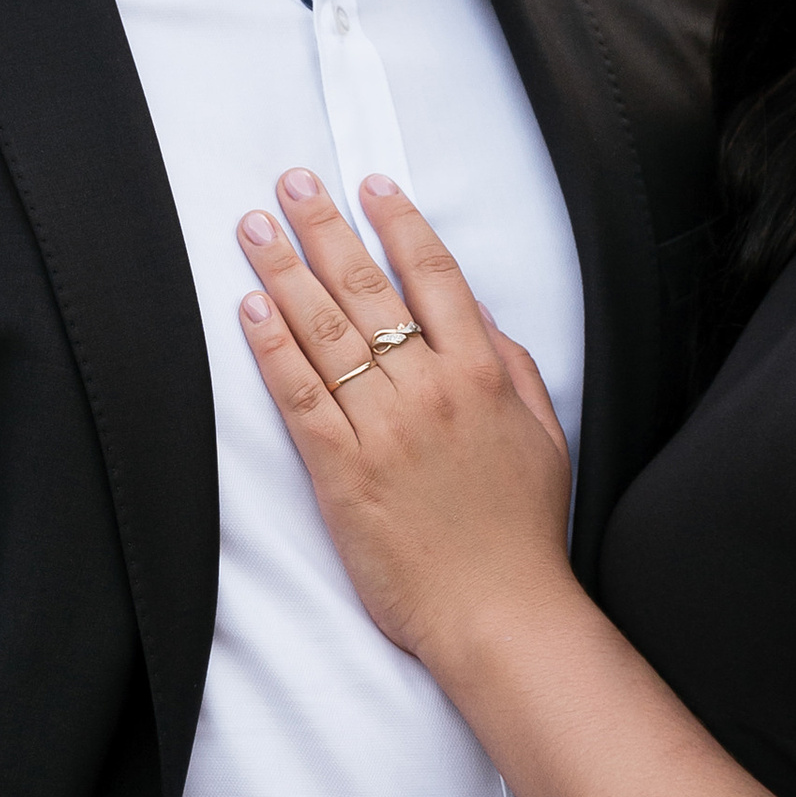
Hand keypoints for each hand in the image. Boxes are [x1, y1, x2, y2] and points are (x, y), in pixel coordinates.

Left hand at [236, 170, 573, 671]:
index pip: (433, 277)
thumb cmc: (522, 532)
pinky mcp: (342, 471)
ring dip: (284, 272)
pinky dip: (272, 348)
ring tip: (255, 229)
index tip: (370, 187)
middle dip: (324, 228)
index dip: (398, 224)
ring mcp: (382, 428)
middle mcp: (429, 390)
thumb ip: (514, 367)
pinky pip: (300, 396)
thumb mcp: (545, 436)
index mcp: (481, 375)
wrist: (498, 612)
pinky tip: (250, 309)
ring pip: (326, 332)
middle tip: (291, 184)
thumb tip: (476, 316)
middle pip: (367, 290)